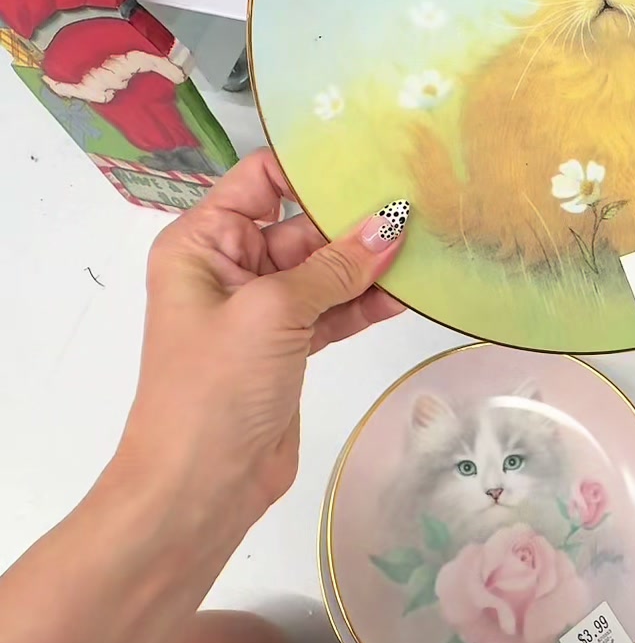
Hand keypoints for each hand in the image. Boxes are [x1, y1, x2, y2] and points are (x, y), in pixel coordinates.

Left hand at [119, 149, 408, 545]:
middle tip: (420, 199)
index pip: (260, 180)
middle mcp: (227, 268)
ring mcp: (260, 311)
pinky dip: (366, 302)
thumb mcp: (273, 313)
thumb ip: (335, 266)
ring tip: (427, 243)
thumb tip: (392, 223)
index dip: (312, 167)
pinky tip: (408, 291)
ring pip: (323, 270)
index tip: (373, 155)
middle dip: (353, 217)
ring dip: (368, 263)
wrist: (198, 487)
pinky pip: (333, 310)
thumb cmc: (214, 388)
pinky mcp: (287, 349)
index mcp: (202, 243)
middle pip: (299, 224)